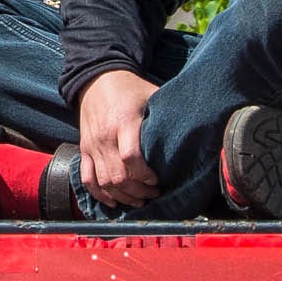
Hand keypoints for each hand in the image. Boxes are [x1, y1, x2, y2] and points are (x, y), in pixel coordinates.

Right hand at [75, 68, 160, 208]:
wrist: (97, 79)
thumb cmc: (130, 89)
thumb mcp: (152, 94)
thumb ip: (169, 112)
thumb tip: (197, 126)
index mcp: (124, 122)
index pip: (130, 158)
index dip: (145, 175)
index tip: (157, 180)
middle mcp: (105, 136)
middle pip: (118, 176)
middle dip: (138, 191)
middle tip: (153, 193)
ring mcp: (92, 144)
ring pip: (104, 182)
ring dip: (123, 196)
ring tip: (139, 199)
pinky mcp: (84, 149)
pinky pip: (87, 178)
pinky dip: (99, 194)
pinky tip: (113, 201)